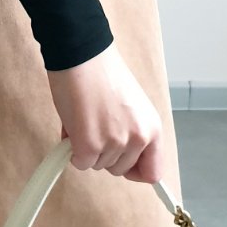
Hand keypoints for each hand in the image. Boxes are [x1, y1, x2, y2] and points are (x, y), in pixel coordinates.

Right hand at [46, 40, 167, 183]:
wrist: (81, 54)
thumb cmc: (101, 73)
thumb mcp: (131, 106)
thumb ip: (131, 131)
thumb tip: (118, 157)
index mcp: (152, 127)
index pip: (153, 172)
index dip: (136, 171)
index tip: (123, 163)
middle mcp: (138, 138)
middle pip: (119, 169)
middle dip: (105, 154)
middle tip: (96, 126)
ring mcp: (114, 143)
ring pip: (97, 165)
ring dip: (88, 148)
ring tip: (84, 117)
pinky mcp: (89, 145)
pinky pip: (80, 162)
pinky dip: (73, 149)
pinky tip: (74, 124)